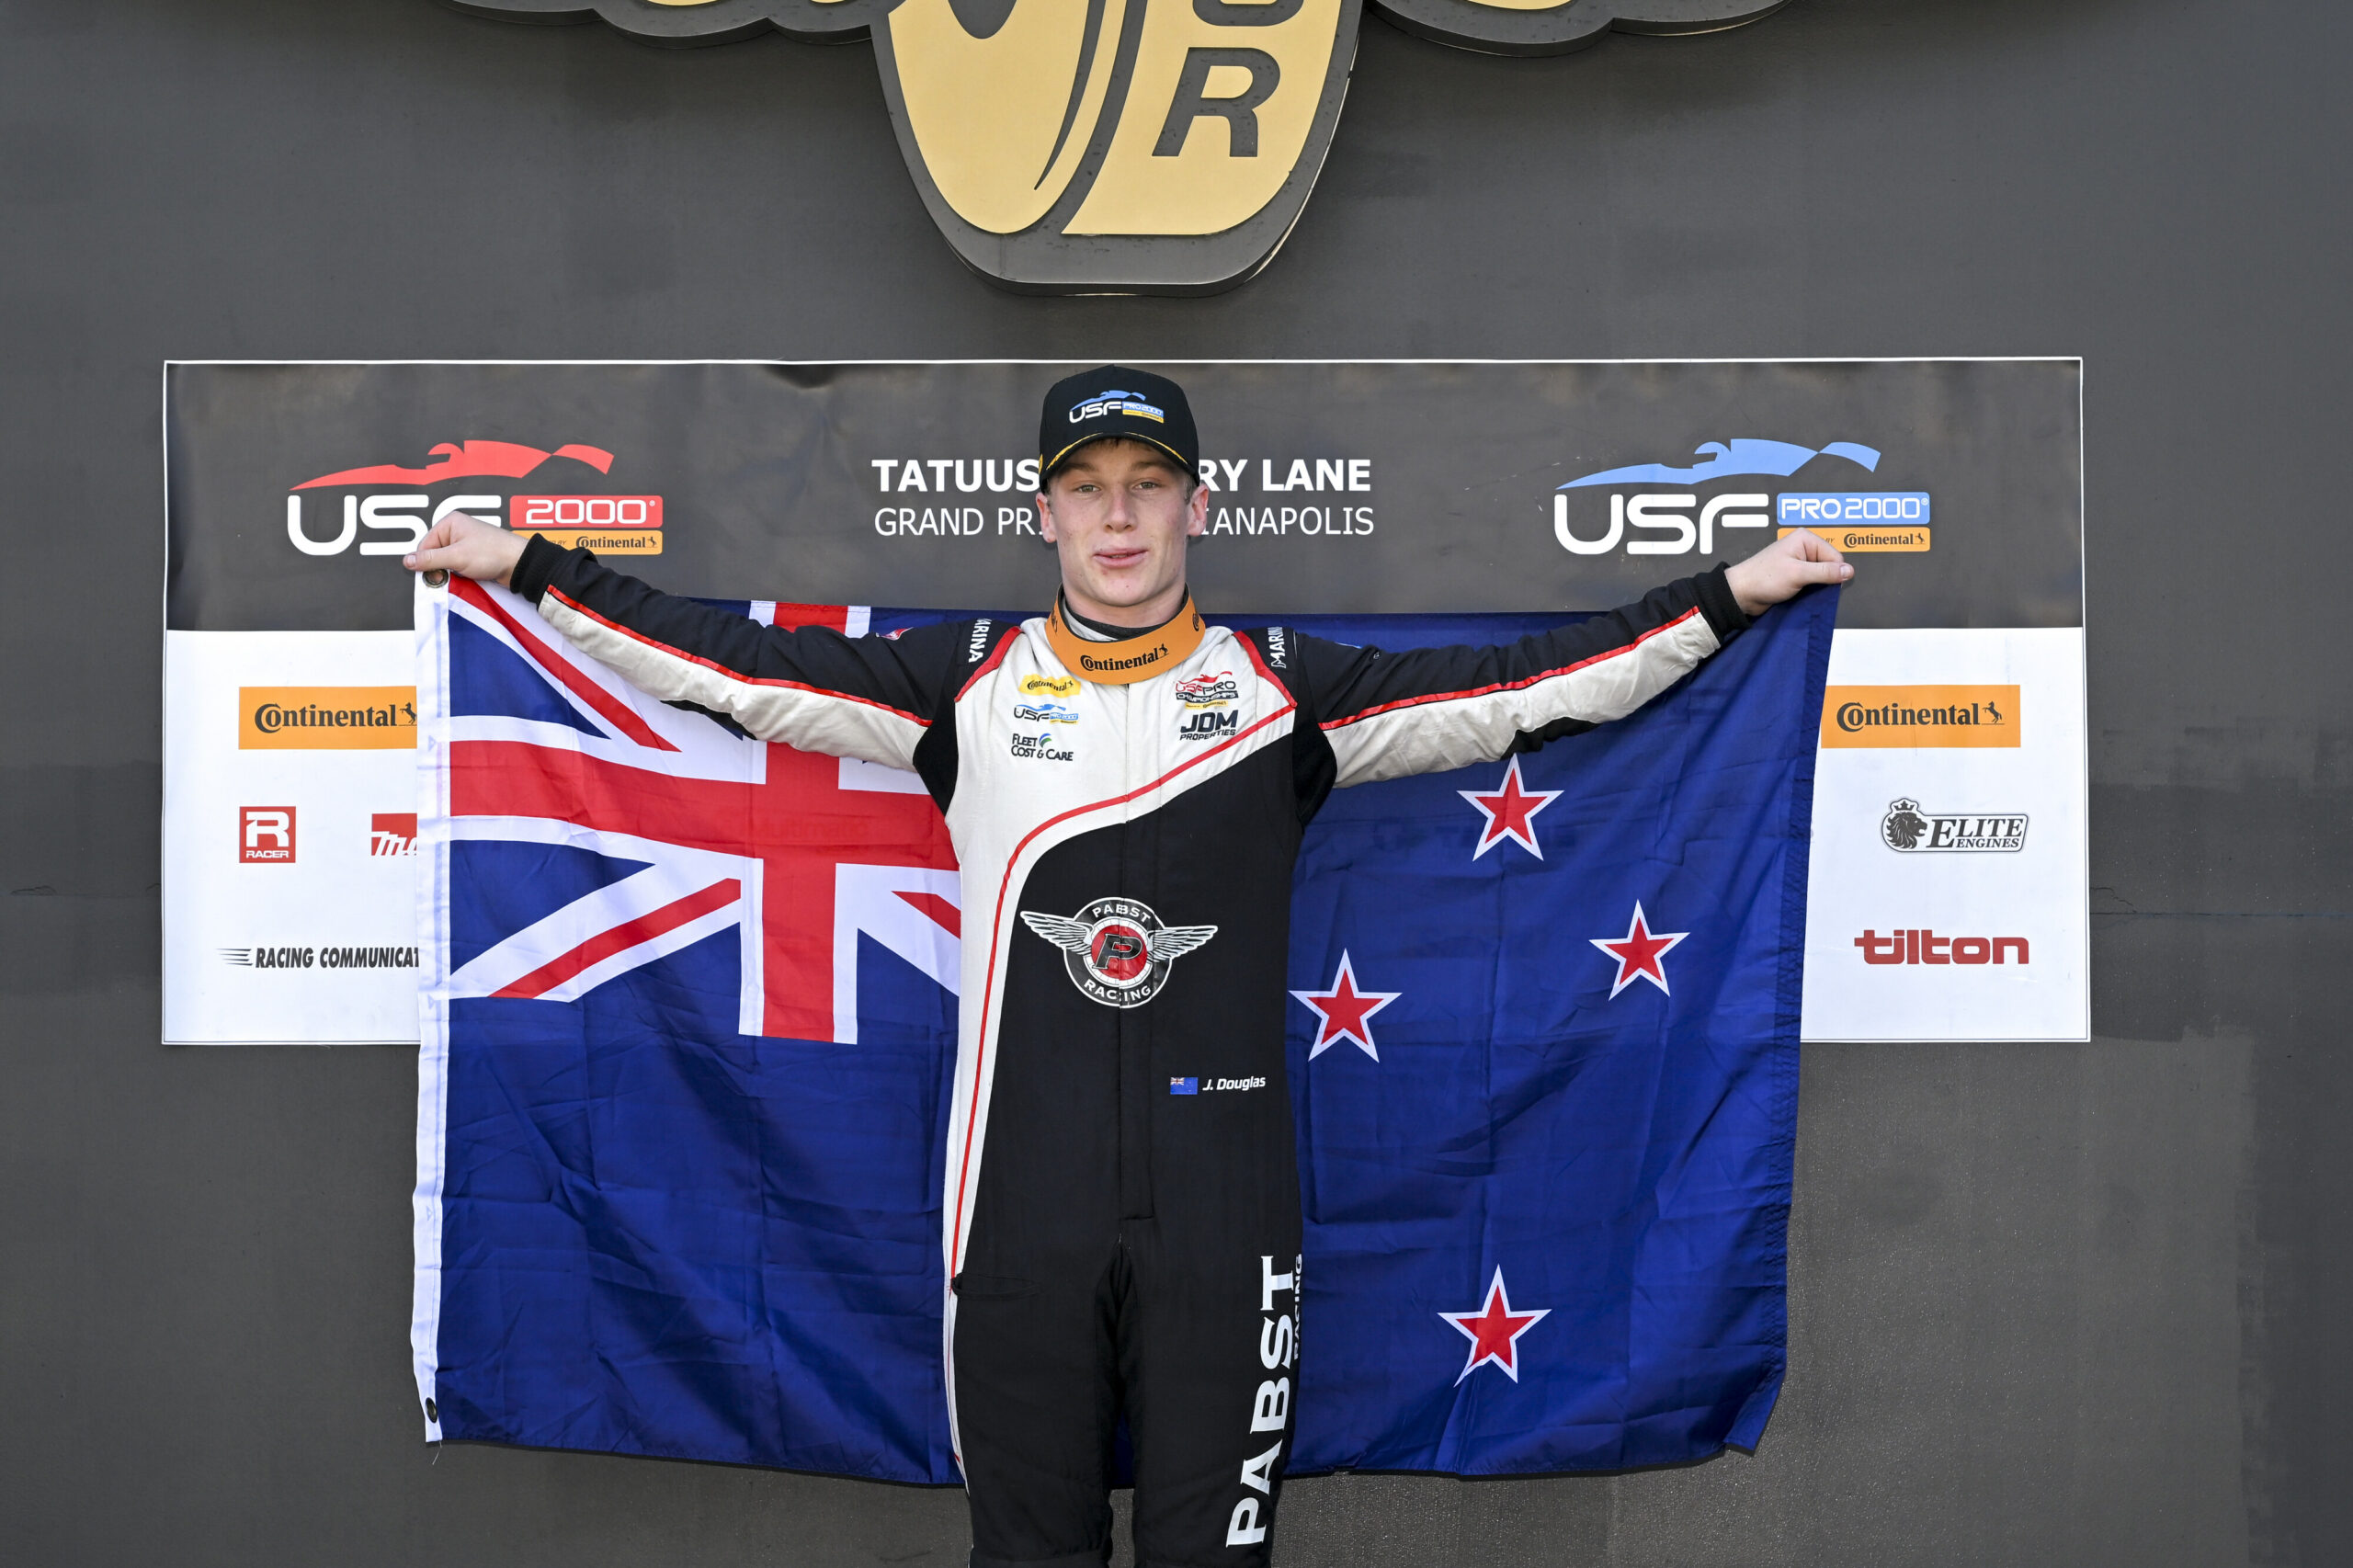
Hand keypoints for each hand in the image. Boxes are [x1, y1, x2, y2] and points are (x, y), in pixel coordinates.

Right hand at [404, 512, 526, 586]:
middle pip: (434, 554)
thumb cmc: (493, 553)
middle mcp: (456, 531)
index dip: (426, 562)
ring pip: (445, 563)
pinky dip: (458, 574)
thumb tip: (407, 561)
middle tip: (449, 576)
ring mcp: (465, 544)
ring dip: (449, 573)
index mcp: (449, 523)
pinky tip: (466, 577)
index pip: (425, 545)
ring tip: (461, 575)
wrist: (520, 564)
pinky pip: (457, 567)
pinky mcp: (473, 556)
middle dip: (438, 568)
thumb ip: (430, 560)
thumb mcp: (456, 557)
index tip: (433, 575)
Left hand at [1724, 528, 1851, 616]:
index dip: (1833, 573)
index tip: (1823, 584)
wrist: (1741, 594)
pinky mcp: (1795, 575)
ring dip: (1817, 586)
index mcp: (1805, 539)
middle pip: (1830, 566)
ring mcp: (1799, 562)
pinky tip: (1802, 594)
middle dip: (1824, 580)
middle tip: (1809, 587)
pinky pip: (1812, 583)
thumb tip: (1848, 571)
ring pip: (1822, 576)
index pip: (1835, 556)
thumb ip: (1825, 572)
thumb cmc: (1762, 579)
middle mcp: (1804, 547)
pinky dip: (1811, 590)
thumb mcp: (1798, 574)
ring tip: (1803, 591)